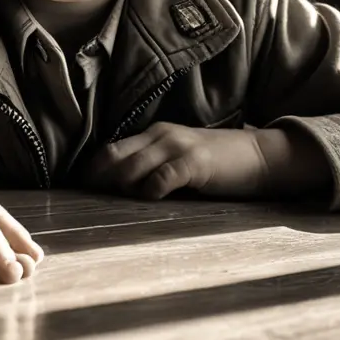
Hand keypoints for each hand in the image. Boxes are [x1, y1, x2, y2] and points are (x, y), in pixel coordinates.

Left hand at [84, 122, 273, 199]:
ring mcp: (178, 146)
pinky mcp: (196, 162)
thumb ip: (152, 169)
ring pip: (133, 164)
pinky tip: (150, 199)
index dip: (93, 171)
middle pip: (114, 155)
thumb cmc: (217, 165)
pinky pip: (164, 175)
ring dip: (120, 186)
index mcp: (153, 134)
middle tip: (87, 202)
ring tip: (113, 205)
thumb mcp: (178, 161)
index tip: (80, 192)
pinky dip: (151, 189)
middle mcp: (161, 135)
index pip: (111, 149)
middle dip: (98, 180)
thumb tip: (119, 193)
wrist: (259, 156)